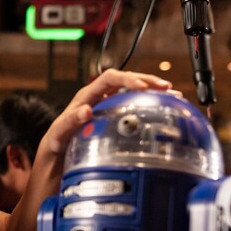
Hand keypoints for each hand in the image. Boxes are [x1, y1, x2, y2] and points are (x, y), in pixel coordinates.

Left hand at [43, 69, 172, 155]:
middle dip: (147, 81)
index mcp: (87, 95)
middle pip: (126, 80)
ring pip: (132, 90)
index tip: (142, 86)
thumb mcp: (60, 132)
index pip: (110, 78)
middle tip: (166, 87)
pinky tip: (164, 107)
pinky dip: (148, 104)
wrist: (59, 152)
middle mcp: (99, 96)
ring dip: (151, 90)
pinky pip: (133, 103)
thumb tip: (86, 110)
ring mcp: (107, 104)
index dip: (127, 79)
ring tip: (172, 94)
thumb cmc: (57, 141)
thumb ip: (70, 121)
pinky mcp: (114, 114)